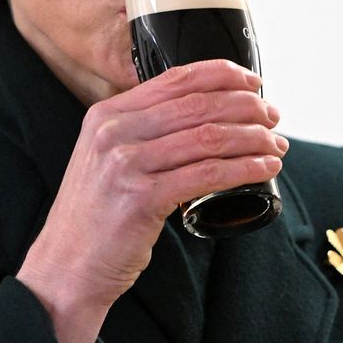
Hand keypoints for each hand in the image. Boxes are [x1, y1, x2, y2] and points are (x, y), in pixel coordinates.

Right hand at [16, 60, 287, 342]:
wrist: (66, 267)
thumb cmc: (95, 217)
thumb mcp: (105, 159)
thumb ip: (139, 133)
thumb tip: (199, 117)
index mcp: (107, 115)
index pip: (174, 79)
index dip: (222, 74)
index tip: (252, 82)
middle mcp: (114, 132)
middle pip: (197, 105)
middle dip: (246, 107)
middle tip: (273, 117)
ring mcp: (126, 164)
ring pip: (208, 138)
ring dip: (252, 139)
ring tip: (275, 145)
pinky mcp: (142, 198)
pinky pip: (207, 175)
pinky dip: (244, 169)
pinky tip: (264, 169)